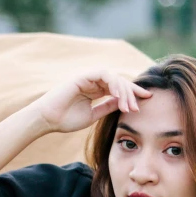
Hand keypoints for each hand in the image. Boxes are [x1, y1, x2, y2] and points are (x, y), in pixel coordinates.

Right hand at [33, 70, 151, 133]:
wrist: (47, 120)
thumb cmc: (66, 119)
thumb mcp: (93, 115)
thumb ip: (107, 107)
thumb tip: (124, 104)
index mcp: (95, 89)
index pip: (119, 88)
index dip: (133, 93)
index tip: (148, 99)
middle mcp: (93, 81)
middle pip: (120, 82)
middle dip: (132, 93)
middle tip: (139, 107)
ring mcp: (88, 77)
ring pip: (114, 78)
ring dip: (124, 91)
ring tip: (129, 106)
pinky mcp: (83, 76)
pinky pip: (104, 75)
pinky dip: (114, 85)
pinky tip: (119, 97)